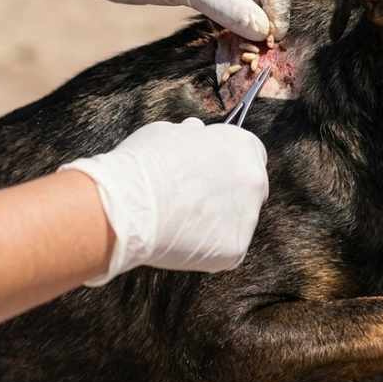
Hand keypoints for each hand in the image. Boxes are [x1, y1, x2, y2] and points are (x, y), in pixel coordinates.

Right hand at [61, 118, 268, 284]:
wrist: (128, 207)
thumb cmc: (144, 164)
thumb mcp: (167, 133)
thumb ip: (190, 135)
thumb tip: (194, 131)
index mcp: (242, 147)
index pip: (250, 154)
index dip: (229, 163)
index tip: (211, 171)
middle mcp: (254, 180)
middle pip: (249, 190)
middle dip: (227, 194)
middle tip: (193, 200)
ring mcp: (247, 218)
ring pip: (236, 222)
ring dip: (216, 223)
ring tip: (179, 221)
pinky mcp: (235, 250)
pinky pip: (224, 249)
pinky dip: (206, 249)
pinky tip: (180, 240)